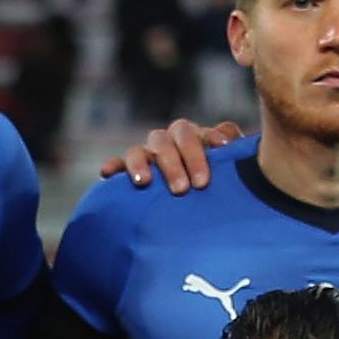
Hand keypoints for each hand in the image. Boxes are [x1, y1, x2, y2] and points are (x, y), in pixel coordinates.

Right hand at [100, 117, 242, 193]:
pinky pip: (117, 164)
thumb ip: (232, 148)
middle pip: (167, 141)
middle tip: (185, 188)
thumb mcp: (232, 167)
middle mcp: (168, 143)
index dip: (204, 144)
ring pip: (139, 150)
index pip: (194, 134)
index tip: (218, 154)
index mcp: (193, 138)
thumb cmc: (221, 182)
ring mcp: (148, 155)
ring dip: (142, 163)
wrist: (202, 204)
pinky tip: (107, 173)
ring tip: (145, 182)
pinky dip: (113, 166)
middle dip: (176, 162)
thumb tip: (227, 140)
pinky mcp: (129, 171)